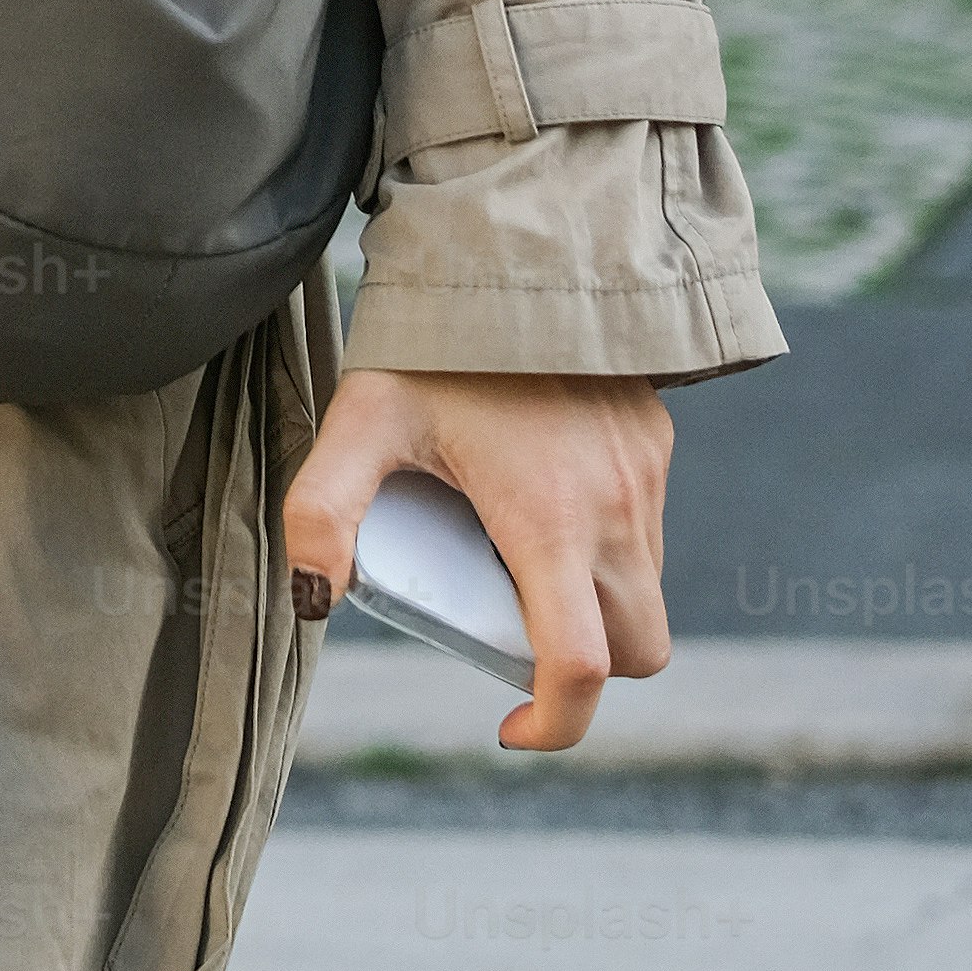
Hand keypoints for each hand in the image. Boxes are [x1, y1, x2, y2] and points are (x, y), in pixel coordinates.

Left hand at [282, 365, 673, 753]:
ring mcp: (647, 479)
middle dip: (583, 669)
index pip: (581, 667)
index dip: (553, 724)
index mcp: (549, 521)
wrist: (519, 245)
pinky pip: (650, 529)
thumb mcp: (361, 417)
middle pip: (637, 649)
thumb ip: (322, 507)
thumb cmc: (435, 340)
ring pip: (646, 591)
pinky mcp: (657, 444)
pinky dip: (610, 546)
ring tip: (511, 543)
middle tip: (504, 622)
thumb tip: (315, 598)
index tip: (507, 725)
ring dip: (595, 604)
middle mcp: (616, 510)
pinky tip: (543, 488)